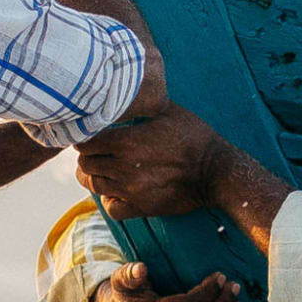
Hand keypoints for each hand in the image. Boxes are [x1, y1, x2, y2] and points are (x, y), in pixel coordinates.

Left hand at [75, 103, 222, 218]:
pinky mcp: (142, 207)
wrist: (217, 172)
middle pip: (85, 164)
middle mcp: (123, 168)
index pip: (85, 142)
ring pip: (94, 186)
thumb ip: (141, 104)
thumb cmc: (195, 138)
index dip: (84, 136)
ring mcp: (131, 190)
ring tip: (102, 169)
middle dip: (87, 156)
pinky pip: (111, 209)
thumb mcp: (168, 111)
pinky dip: (109, 200)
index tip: (91, 133)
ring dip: (94, 176)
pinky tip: (115, 191)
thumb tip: (123, 92)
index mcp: (126, 142)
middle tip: (95, 151)